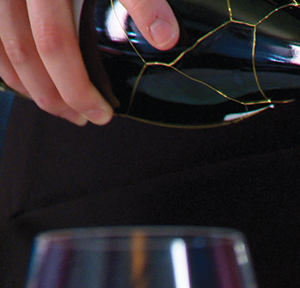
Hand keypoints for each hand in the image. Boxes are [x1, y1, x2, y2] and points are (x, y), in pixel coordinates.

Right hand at [0, 0, 177, 125]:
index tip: (104, 114)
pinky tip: (27, 83)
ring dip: (29, 89)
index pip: (55, 46)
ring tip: (62, 111)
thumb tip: (165, 39)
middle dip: (57, 97)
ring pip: (0, 50)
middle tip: (87, 120)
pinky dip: (3, 66)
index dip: (77, 87)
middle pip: (26, 54)